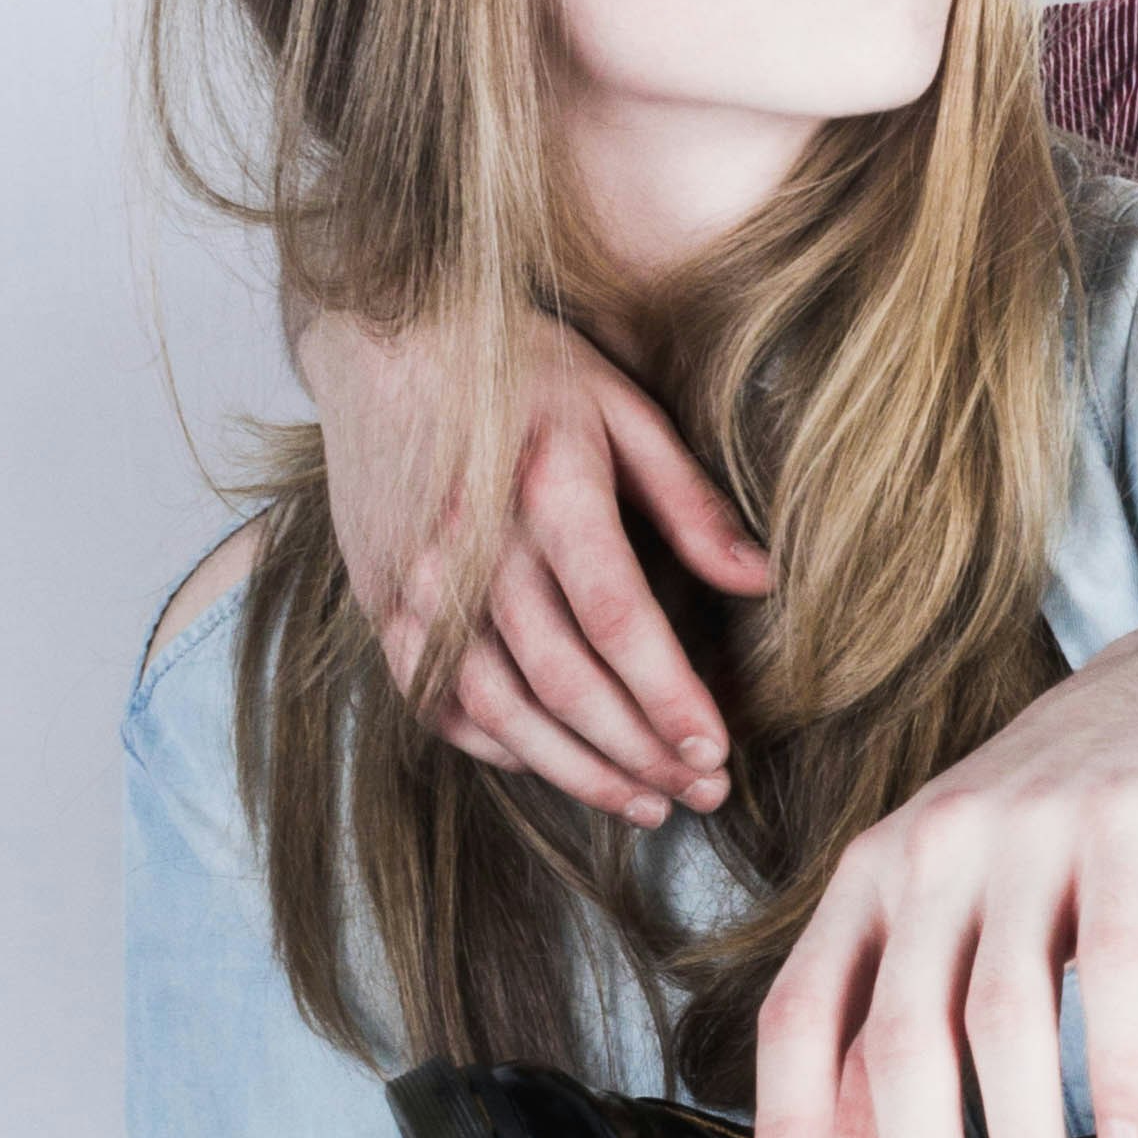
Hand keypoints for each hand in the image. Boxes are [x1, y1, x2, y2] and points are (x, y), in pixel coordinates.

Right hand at [296, 302, 769, 825]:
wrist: (379, 333)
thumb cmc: (518, 367)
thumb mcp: (620, 408)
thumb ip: (689, 501)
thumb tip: (758, 581)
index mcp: (549, 489)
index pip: (618, 621)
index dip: (669, 698)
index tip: (717, 752)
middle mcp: (476, 548)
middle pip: (566, 683)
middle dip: (641, 753)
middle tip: (703, 794)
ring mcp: (420, 585)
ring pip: (503, 712)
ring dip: (578, 771)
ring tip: (644, 804)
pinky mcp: (384, 606)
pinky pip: (442, 704)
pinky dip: (500, 749)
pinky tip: (555, 766)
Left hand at [750, 603, 1137, 1137]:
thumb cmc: (1056, 827)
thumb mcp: (951, 911)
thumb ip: (885, 1025)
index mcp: (872, 877)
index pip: (803, 1010)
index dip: (787, 1119)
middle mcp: (932, 850)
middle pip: (904, 1039)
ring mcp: (1028, 833)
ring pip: (1005, 1020)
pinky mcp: (1129, 826)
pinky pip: (1120, 965)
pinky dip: (1120, 1064)